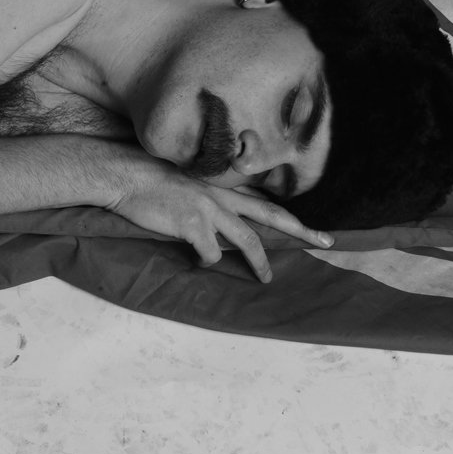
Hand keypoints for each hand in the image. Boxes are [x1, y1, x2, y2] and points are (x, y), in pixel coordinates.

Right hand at [105, 161, 333, 281]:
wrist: (124, 175)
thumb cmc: (148, 178)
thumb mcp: (185, 182)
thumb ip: (205, 197)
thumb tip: (215, 219)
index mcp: (221, 186)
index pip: (262, 200)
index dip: (287, 213)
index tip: (309, 226)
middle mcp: (222, 196)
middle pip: (271, 215)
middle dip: (302, 230)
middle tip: (327, 242)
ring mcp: (209, 209)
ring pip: (247, 240)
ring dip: (260, 262)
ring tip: (266, 278)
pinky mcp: (192, 224)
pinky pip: (210, 254)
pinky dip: (207, 262)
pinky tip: (196, 262)